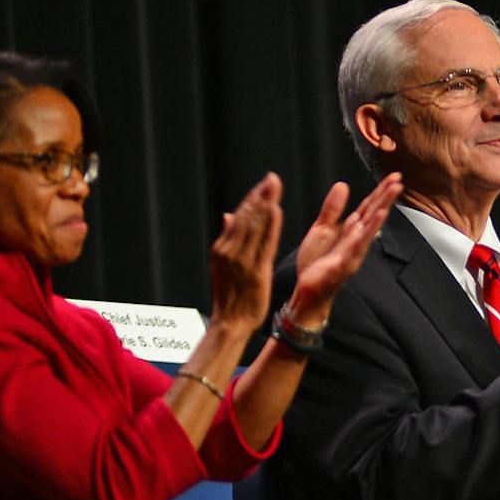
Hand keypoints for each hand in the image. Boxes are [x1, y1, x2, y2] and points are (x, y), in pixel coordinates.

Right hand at [207, 173, 284, 332]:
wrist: (231, 321)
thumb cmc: (230, 295)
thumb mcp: (223, 264)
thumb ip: (229, 239)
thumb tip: (228, 215)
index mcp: (223, 247)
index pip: (240, 217)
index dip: (253, 199)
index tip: (265, 184)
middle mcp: (230, 250)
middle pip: (247, 217)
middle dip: (260, 196)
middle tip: (272, 178)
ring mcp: (242, 259)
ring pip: (254, 226)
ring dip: (265, 204)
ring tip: (275, 187)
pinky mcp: (255, 269)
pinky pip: (264, 243)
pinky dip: (270, 226)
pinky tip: (276, 210)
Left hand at [287, 174, 401, 326]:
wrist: (307, 291)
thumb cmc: (317, 263)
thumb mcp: (321, 228)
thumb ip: (332, 208)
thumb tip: (343, 184)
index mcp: (351, 230)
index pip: (369, 206)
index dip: (381, 191)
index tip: (394, 176)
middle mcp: (357, 239)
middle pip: (373, 213)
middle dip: (386, 196)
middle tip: (399, 179)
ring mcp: (354, 252)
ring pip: (370, 228)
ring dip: (381, 210)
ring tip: (391, 194)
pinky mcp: (345, 264)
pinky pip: (357, 246)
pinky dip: (367, 233)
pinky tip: (375, 220)